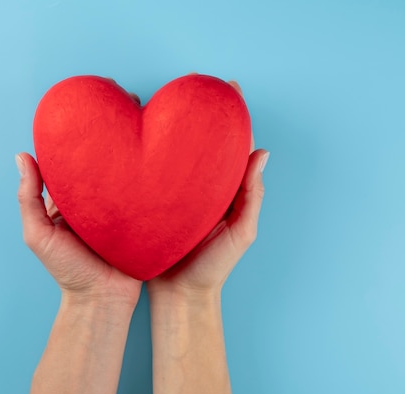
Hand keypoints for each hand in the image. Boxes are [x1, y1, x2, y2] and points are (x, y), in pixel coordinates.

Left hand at [15, 152, 141, 307]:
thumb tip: (20, 156)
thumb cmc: (67, 269)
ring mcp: (117, 213)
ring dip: (123, 172)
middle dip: (99, 159)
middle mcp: (92, 206)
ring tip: (130, 152)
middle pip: (95, 175)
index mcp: (67, 205)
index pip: (68, 172)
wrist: (102, 298)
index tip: (77, 133)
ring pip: (119, 184)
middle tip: (108, 139)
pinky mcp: (138, 221)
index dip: (70, 154)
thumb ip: (28, 198)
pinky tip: (146, 175)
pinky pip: (140, 200)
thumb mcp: (38, 233)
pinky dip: (142, 190)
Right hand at [147, 80, 269, 300]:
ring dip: (172, 129)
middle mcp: (200, 188)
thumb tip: (263, 155)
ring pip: (176, 155)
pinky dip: (150, 154)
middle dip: (200, 114)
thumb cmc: (212, 269)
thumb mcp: (240, 235)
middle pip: (202, 144)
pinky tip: (141, 137)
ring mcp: (176, 195)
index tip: (229, 88)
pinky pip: (154, 174)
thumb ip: (251, 198)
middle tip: (194, 86)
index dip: (233, 117)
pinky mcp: (153, 204)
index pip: (232, 146)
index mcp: (224, 191)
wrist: (178, 296)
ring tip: (165, 102)